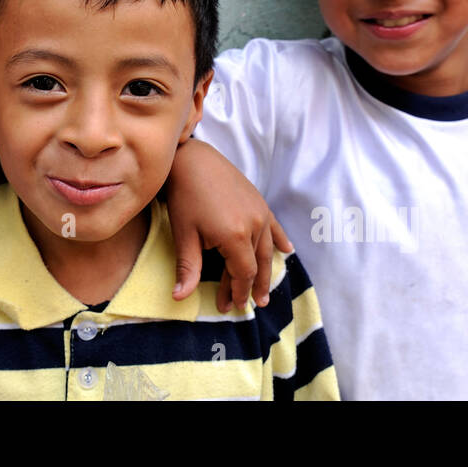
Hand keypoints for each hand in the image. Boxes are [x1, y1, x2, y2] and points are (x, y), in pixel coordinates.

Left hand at [166, 138, 292, 311]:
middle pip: (256, 264)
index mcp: (235, 236)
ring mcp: (259, 212)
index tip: (231, 306)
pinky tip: (287, 251)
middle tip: (250, 305)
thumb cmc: (184, 196)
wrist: (192, 159)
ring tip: (264, 290)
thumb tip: (180, 298)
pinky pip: (273, 226)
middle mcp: (254, 225)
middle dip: (252, 287)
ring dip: (266, 271)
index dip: (238, 292)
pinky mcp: (259, 201)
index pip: (243, 273)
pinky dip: (280, 240)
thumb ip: (188, 268)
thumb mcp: (184, 235)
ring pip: (266, 249)